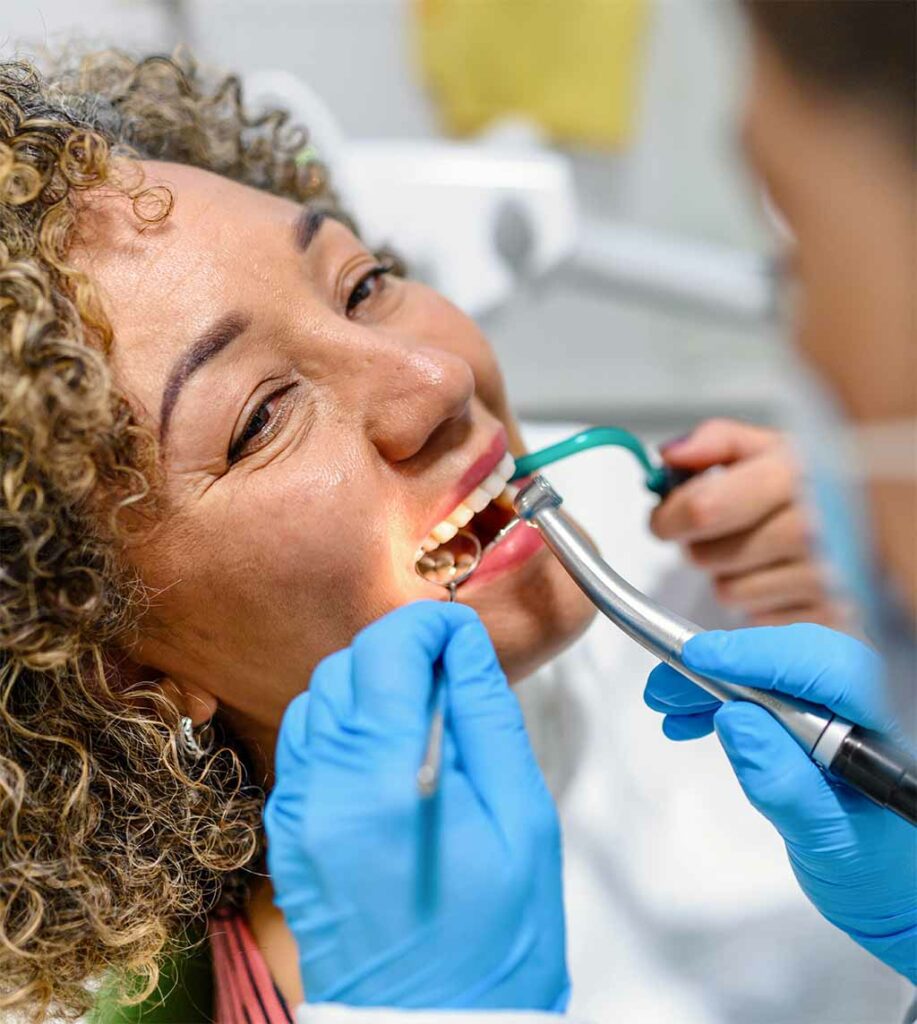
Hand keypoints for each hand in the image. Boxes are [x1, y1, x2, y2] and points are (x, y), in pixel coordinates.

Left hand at [265, 601, 567, 1009]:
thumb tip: (464, 644)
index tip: (459, 628)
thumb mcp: (521, 817)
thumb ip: (485, 716)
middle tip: (450, 671)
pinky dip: (344, 723)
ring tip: (422, 712)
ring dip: (369, 684)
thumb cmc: (495, 940)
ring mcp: (298, 815)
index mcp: (384, 785)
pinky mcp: (292, 833)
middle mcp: (323, 792)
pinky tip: (388, 749)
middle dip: (399, 649)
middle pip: (345, 667)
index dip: (427, 623)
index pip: (386, 653)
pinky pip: (305, 745)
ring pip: (317, 700)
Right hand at [644, 624, 916, 980]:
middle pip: (799, 658)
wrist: (890, 893)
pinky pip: (776, 687)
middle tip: (666, 687)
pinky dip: (731, 697)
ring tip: (669, 703)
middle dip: (728, 667)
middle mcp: (879, 703)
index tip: (698, 656)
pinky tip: (695, 717)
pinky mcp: (829, 710)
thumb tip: (735, 720)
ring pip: (781, 667)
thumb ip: (783, 783)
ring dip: (719, 681)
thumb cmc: (875, 874)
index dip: (759, 656)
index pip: (828, 668)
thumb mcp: (827, 840)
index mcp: (893, 726)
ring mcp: (855, 705)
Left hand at [651, 419, 849, 626]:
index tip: (666, 518)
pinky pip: (757, 620)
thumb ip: (719, 443)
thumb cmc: (826, 487)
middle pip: (705, 555)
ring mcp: (828, 578)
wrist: (894, 528)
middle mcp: (818, 527)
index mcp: (798, 474)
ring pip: (727, 591)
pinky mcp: (832, 619)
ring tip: (767, 553)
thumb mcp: (778, 448)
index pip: (703, 509)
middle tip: (730, 530)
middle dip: (702, 545)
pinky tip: (789, 578)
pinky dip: (763, 603)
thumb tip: (671, 457)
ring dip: (733, 575)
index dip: (670, 516)